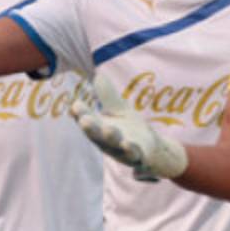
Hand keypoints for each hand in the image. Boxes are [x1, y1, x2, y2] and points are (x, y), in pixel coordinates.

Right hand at [70, 75, 187, 178]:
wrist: (153, 150)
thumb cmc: (130, 128)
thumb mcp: (117, 109)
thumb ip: (107, 94)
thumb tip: (97, 74)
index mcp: (98, 128)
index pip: (86, 119)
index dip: (80, 113)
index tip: (76, 105)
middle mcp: (106, 142)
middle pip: (96, 135)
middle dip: (90, 128)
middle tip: (84, 120)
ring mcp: (121, 150)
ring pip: (114, 145)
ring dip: (110, 138)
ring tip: (109, 129)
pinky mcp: (137, 156)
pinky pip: (133, 154)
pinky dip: (130, 150)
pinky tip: (128, 144)